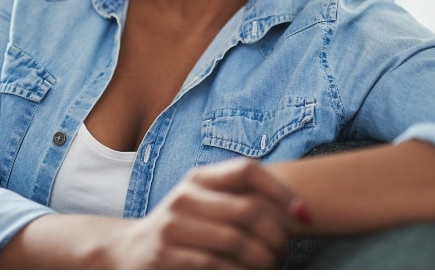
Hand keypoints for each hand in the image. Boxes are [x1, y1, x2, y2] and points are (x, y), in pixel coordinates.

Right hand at [105, 158, 306, 268]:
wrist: (131, 250)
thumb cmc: (183, 228)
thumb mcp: (203, 203)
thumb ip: (238, 197)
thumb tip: (300, 210)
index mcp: (198, 179)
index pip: (246, 170)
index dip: (281, 191)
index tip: (304, 216)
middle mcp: (184, 197)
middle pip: (247, 210)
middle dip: (277, 237)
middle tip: (284, 252)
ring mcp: (173, 226)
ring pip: (236, 241)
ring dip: (264, 260)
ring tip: (269, 265)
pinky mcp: (167, 256)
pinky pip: (218, 265)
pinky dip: (241, 272)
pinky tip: (246, 274)